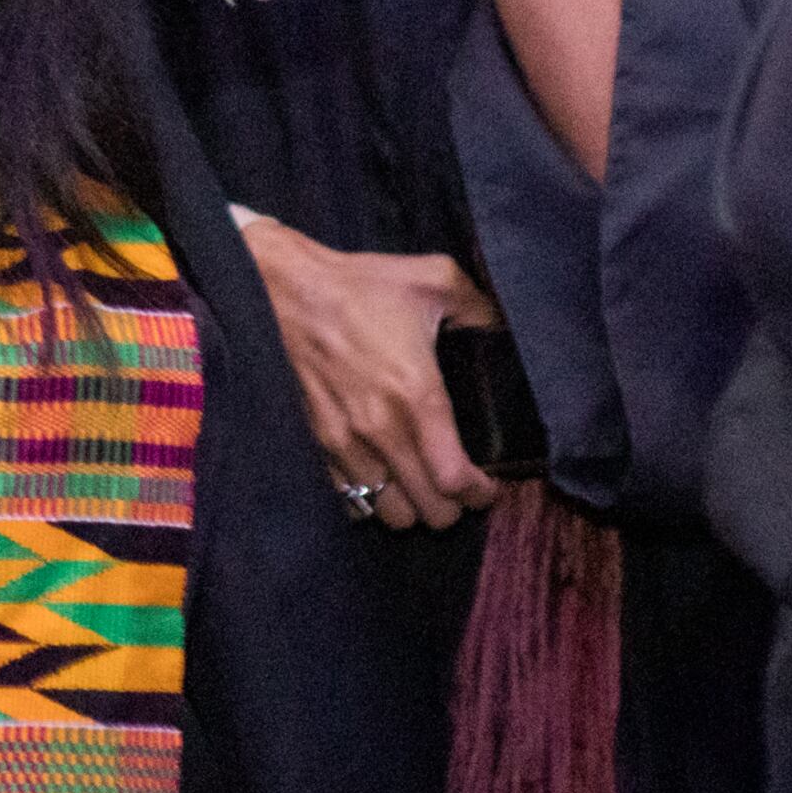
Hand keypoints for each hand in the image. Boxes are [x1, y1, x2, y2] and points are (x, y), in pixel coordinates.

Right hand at [237, 213, 502, 531]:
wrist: (286, 288)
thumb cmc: (359, 284)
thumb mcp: (434, 278)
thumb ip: (480, 308)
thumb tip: (505, 329)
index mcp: (417, 397)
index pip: (455, 481)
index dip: (480, 495)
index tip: (486, 487)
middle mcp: (381, 431)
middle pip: (428, 511)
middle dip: (451, 505)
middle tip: (456, 484)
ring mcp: (344, 442)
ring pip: (390, 514)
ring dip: (411, 506)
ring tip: (418, 484)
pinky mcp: (317, 442)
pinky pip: (349, 500)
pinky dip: (370, 498)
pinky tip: (381, 476)